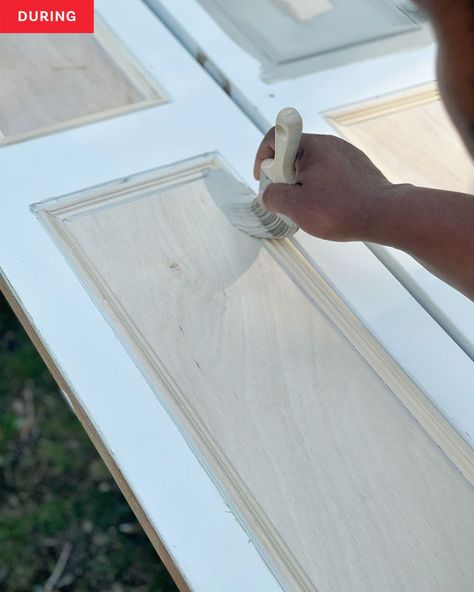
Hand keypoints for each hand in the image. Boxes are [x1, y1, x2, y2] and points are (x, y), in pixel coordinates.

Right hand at [254, 130, 392, 240]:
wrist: (384, 215)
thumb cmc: (342, 209)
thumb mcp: (296, 206)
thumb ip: (273, 196)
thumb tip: (268, 195)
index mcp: (312, 145)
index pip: (277, 136)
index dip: (263, 157)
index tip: (264, 178)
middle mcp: (329, 144)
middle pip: (293, 153)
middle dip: (283, 176)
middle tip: (287, 200)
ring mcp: (345, 155)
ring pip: (312, 165)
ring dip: (303, 184)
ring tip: (310, 207)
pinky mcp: (357, 168)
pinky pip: (329, 173)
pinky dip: (321, 187)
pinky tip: (327, 207)